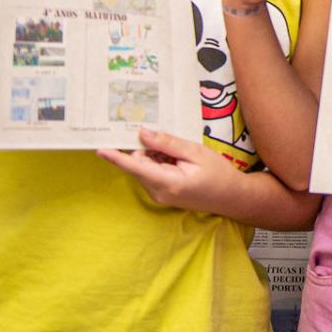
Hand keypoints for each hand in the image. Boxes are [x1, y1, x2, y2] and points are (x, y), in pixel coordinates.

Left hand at [97, 129, 243, 214]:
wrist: (232, 197)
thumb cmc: (218, 173)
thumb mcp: (196, 152)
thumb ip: (168, 143)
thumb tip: (142, 134)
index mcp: (166, 182)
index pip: (135, 166)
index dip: (116, 157)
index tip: (99, 149)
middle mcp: (157, 192)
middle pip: (139, 164)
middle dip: (149, 149)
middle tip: (171, 143)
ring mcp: (159, 195)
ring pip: (145, 168)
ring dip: (157, 156)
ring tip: (181, 155)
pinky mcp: (162, 194)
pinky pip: (152, 174)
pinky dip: (161, 163)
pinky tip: (180, 162)